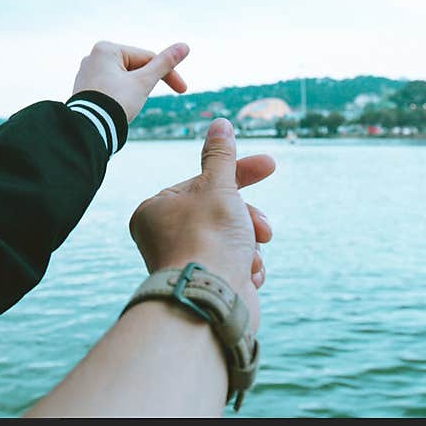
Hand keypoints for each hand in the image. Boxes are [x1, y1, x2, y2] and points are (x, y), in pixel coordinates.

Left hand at [73, 40, 189, 122]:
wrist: (90, 130)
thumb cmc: (116, 103)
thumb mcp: (144, 82)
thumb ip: (164, 64)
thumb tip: (185, 46)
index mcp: (106, 49)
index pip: (147, 57)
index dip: (167, 73)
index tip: (182, 90)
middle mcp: (93, 56)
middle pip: (134, 67)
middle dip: (144, 84)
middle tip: (143, 101)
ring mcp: (87, 73)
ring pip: (123, 79)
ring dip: (132, 91)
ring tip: (126, 107)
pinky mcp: (84, 88)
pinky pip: (110, 88)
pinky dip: (119, 96)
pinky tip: (116, 109)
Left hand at [129, 118, 274, 330]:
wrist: (210, 301)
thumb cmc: (208, 239)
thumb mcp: (218, 188)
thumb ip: (221, 157)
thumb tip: (220, 124)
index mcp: (155, 208)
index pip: (202, 180)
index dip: (240, 172)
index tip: (270, 165)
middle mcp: (164, 235)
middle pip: (219, 211)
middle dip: (246, 219)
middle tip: (263, 229)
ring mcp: (184, 261)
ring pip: (231, 238)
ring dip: (248, 245)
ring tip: (249, 257)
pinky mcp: (204, 283)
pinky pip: (232, 263)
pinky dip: (245, 267)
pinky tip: (247, 275)